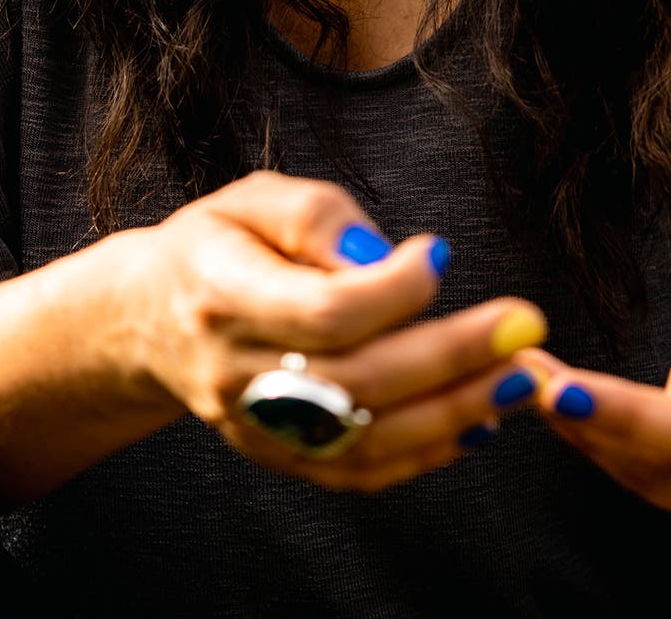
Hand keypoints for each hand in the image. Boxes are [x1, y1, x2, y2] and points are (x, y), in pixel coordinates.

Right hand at [136, 170, 552, 492]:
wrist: (146, 319)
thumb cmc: (216, 244)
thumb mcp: (253, 199)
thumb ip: (318, 219)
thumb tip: (386, 259)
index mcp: (222, 293)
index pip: (323, 311)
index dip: (394, 289)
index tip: (442, 252)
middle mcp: (234, 371)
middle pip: (355, 380)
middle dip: (451, 356)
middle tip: (524, 326)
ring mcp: (254, 424)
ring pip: (362, 438)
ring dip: (454, 413)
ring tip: (521, 380)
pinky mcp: (275, 454)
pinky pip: (355, 470)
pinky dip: (423, 454)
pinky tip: (479, 423)